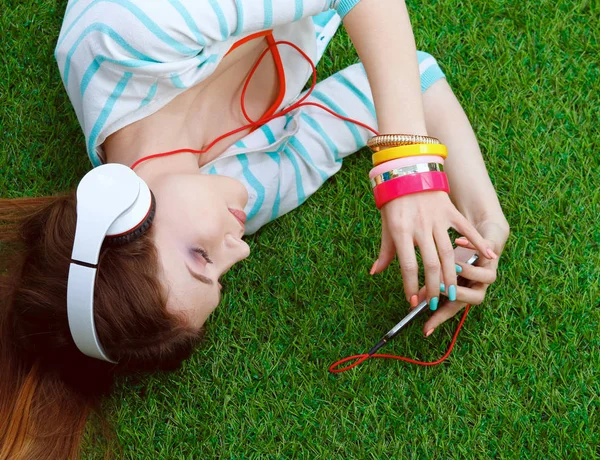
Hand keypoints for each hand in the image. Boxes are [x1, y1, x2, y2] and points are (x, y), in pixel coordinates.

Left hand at [370, 191, 497, 308]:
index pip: (408, 265)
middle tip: (436, 303)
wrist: (406, 170)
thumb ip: (385, 251)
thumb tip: (375, 272)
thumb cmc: (394, 201)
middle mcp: (420, 227)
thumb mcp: (386, 226)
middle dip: (434, 287)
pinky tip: (489, 257)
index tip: (412, 301)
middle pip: (431, 264)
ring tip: (453, 293)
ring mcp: (437, 219)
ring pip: (448, 253)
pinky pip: (467, 229)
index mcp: (401, 231)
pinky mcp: (450, 212)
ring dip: (452, 276)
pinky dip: (478, 243)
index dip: (411, 285)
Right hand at [414, 220, 508, 335]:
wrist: (483, 233)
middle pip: (475, 299)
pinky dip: (471, 246)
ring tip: (454, 264)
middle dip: (459, 295)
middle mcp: (479, 283)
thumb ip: (431, 284)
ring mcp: (488, 268)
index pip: (452, 308)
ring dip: (469, 272)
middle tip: (441, 288)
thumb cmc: (460, 255)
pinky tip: (457, 241)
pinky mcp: (492, 251)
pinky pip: (486, 251)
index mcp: (466, 290)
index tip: (425, 329)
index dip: (439, 318)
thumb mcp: (442, 270)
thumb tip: (413, 297)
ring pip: (486, 277)